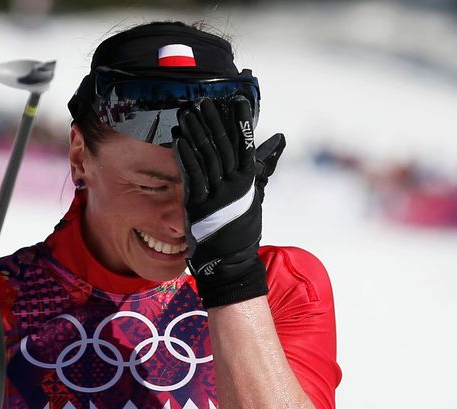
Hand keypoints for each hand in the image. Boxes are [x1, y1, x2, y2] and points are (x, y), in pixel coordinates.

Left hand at [173, 96, 285, 306]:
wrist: (231, 261)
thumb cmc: (243, 227)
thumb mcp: (257, 193)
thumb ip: (264, 165)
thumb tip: (278, 140)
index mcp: (249, 180)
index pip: (245, 144)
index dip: (240, 122)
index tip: (236, 100)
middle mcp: (235, 185)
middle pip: (224, 147)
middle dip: (214, 121)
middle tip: (205, 100)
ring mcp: (217, 195)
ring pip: (207, 157)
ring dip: (196, 133)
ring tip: (188, 113)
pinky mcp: (199, 205)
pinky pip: (192, 176)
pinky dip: (185, 157)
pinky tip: (178, 140)